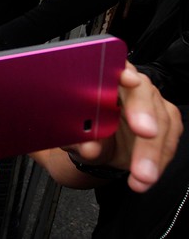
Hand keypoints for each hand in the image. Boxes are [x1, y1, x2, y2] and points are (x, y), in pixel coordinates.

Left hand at [66, 63, 181, 192]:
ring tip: (141, 175)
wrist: (98, 149)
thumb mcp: (75, 139)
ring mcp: (150, 101)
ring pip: (161, 119)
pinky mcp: (165, 118)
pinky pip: (169, 139)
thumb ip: (79, 142)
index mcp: (100, 79)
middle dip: (144, 111)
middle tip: (145, 132)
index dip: (121, 71)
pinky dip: (159, 160)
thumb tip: (89, 147)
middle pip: (142, 91)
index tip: (128, 80)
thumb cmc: (83, 134)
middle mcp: (128, 85)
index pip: (111, 66)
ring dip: (152, 151)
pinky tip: (145, 176)